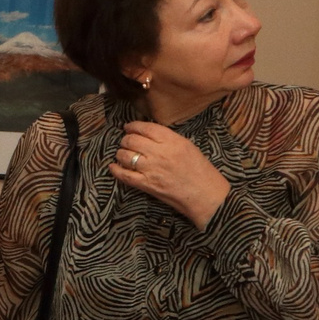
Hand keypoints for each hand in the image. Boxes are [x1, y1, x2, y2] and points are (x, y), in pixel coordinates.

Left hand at [111, 120, 228, 227]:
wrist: (205, 194)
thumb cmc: (199, 170)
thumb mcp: (187, 146)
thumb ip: (167, 138)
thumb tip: (147, 133)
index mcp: (172, 141)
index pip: (145, 128)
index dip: (133, 126)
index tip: (128, 127)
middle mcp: (160, 153)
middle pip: (132, 140)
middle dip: (126, 139)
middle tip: (126, 141)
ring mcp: (151, 169)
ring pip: (125, 155)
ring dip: (121, 153)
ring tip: (123, 154)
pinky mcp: (146, 184)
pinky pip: (124, 175)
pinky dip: (115, 169)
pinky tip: (113, 166)